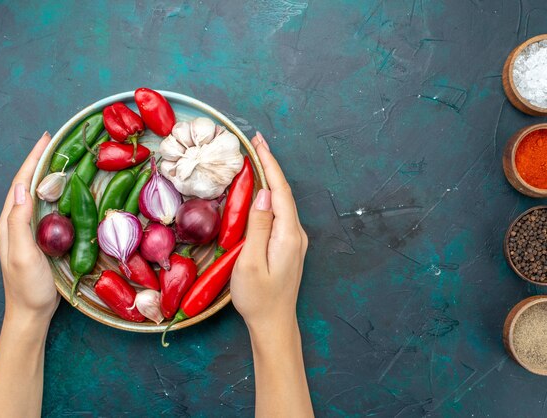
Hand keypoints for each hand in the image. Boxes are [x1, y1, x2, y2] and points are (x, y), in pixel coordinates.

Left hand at [0, 132, 59, 323]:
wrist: (31, 313)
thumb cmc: (28, 288)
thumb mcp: (23, 255)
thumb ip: (19, 223)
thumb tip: (22, 190)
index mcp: (9, 223)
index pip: (20, 184)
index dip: (33, 160)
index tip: (47, 140)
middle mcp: (16, 223)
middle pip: (27, 184)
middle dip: (40, 161)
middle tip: (57, 144)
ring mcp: (28, 231)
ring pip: (37, 195)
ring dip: (47, 174)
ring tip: (63, 159)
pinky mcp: (40, 238)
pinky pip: (47, 208)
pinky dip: (55, 193)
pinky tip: (67, 191)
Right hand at [231, 132, 312, 416]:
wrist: (274, 323)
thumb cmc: (258, 298)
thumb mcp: (250, 263)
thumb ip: (258, 227)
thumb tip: (264, 194)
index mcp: (288, 235)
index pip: (280, 191)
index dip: (270, 164)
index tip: (259, 142)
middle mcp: (296, 233)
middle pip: (284, 192)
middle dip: (271, 165)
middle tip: (256, 142)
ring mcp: (295, 240)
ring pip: (283, 202)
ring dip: (271, 179)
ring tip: (257, 158)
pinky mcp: (289, 246)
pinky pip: (281, 213)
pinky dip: (271, 196)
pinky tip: (262, 190)